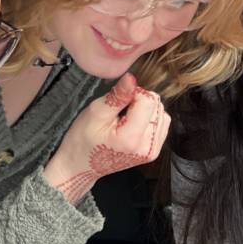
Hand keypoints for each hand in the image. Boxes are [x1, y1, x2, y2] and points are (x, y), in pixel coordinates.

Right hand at [44, 73, 169, 203]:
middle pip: (157, 106)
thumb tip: (132, 78)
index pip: (148, 100)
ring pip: (161, 113)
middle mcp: (147, 147)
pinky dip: (149, 119)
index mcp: (131, 138)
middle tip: (119, 113)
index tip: (118, 102)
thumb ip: (117, 96)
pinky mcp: (154, 151)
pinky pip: (161, 124)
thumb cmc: (83, 139)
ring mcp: (153, 151)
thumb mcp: (96, 112)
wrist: (81, 164)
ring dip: (145, 110)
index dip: (133, 94)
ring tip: (124, 120)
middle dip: (139, 102)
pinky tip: (132, 124)